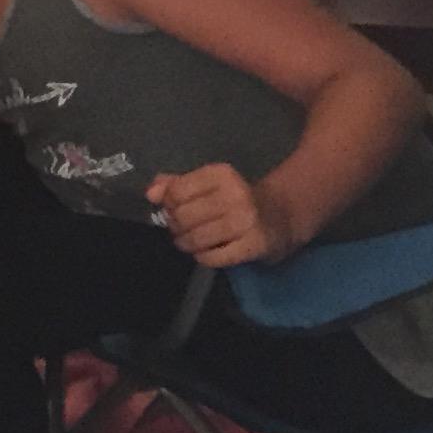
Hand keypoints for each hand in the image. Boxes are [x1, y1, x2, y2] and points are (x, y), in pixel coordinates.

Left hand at [146, 163, 298, 265]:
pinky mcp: (254, 245)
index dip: (168, 205)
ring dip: (186, 243)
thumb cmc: (235, 198)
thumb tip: (151, 193)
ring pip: (196, 238)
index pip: (176, 192)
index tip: (173, 210)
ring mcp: (246, 221)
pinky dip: (203, 257)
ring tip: (190, 241)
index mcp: (221, 174)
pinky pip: (213, 257)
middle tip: (181, 229)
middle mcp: (236, 194)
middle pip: (183, 216)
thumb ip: (175, 185)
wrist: (281, 216)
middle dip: (176, 226)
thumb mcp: (208, 184)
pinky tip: (206, 252)